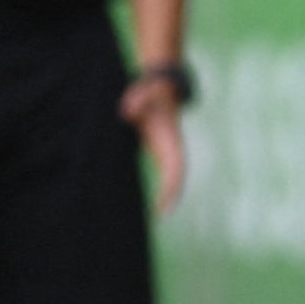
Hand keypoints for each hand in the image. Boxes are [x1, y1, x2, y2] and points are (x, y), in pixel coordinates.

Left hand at [121, 77, 184, 213]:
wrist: (162, 87)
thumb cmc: (154, 90)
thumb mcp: (146, 90)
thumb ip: (137, 98)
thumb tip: (126, 112)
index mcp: (172, 139)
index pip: (176, 168)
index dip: (172, 187)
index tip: (164, 204)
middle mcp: (174, 148)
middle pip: (177, 179)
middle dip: (171, 198)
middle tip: (159, 216)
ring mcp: (168, 151)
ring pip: (173, 179)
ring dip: (168, 196)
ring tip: (156, 216)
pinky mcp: (160, 151)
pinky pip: (164, 175)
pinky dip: (162, 189)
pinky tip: (151, 200)